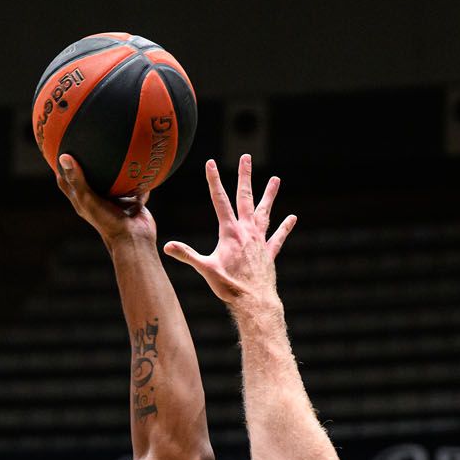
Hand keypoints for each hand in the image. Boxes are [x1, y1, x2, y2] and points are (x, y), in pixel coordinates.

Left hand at [55, 154, 155, 244]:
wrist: (134, 238)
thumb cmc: (107, 221)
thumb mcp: (88, 199)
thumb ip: (77, 180)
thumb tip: (64, 157)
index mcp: (84, 201)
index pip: (67, 182)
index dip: (61, 169)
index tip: (60, 151)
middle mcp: (99, 200)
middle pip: (91, 179)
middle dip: (89, 164)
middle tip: (88, 145)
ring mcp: (116, 201)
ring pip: (115, 182)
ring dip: (116, 170)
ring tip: (116, 148)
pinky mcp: (133, 202)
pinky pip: (136, 187)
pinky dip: (138, 179)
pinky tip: (142, 162)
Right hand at [163, 155, 296, 307]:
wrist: (254, 301)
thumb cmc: (229, 286)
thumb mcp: (205, 269)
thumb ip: (187, 255)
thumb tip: (167, 246)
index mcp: (230, 232)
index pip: (220, 200)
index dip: (214, 180)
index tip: (210, 163)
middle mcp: (247, 231)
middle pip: (245, 198)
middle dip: (244, 176)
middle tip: (246, 157)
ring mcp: (260, 241)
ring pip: (265, 212)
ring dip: (269, 195)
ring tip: (275, 179)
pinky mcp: (269, 253)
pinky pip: (278, 237)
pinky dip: (285, 227)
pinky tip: (292, 218)